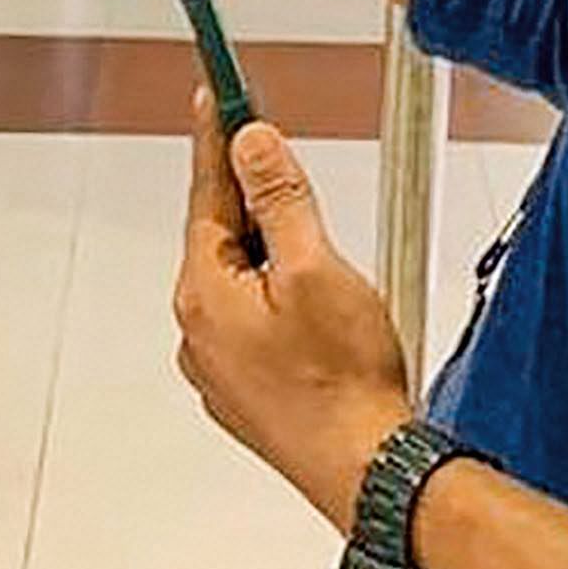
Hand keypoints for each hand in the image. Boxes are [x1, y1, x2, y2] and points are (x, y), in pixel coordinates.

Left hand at [173, 105, 412, 528]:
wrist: (368, 471)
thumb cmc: (344, 382)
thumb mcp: (315, 268)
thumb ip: (279, 199)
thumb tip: (252, 145)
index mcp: (205, 295)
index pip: (208, 195)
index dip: (219, 141)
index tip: (217, 98)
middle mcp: (199, 334)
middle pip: (223, 240)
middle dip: (255, 203)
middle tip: (280, 162)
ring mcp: (220, 370)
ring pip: (241, 286)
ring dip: (274, 259)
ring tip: (324, 262)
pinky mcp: (248, 396)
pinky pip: (254, 328)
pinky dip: (279, 304)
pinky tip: (319, 315)